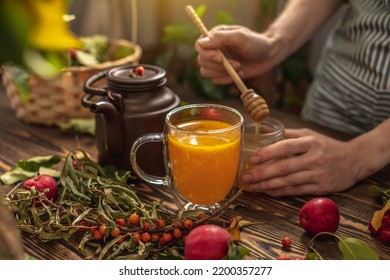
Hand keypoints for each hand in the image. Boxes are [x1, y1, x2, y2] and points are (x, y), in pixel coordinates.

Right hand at [194, 25, 277, 83]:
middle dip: (218, 66)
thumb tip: (201, 43)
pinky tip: (239, 73)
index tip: (220, 59)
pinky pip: (215, 81)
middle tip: (237, 64)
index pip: (199, 46)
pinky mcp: (221, 73)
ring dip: (223, 73)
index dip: (207, 54)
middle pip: (201, 61)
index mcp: (215, 36)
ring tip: (239, 68)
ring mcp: (216, 62)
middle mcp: (213, 49)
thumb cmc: (256, 43)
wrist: (269, 56)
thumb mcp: (240, 37)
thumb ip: (220, 37)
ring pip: (206, 72)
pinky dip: (227, 79)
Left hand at [241, 128, 359, 195]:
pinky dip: (280, 192)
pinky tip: (268, 191)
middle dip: (262, 173)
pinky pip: (296, 191)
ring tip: (253, 186)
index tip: (253, 159)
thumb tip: (264, 131)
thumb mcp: (310, 135)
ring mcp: (318, 175)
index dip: (268, 153)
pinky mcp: (321, 188)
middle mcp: (314, 158)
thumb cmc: (326, 146)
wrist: (354, 160)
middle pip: (284, 167)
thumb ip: (288, 134)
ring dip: (268, 185)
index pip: (286, 147)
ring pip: (288, 182)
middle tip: (246, 177)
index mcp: (310, 142)